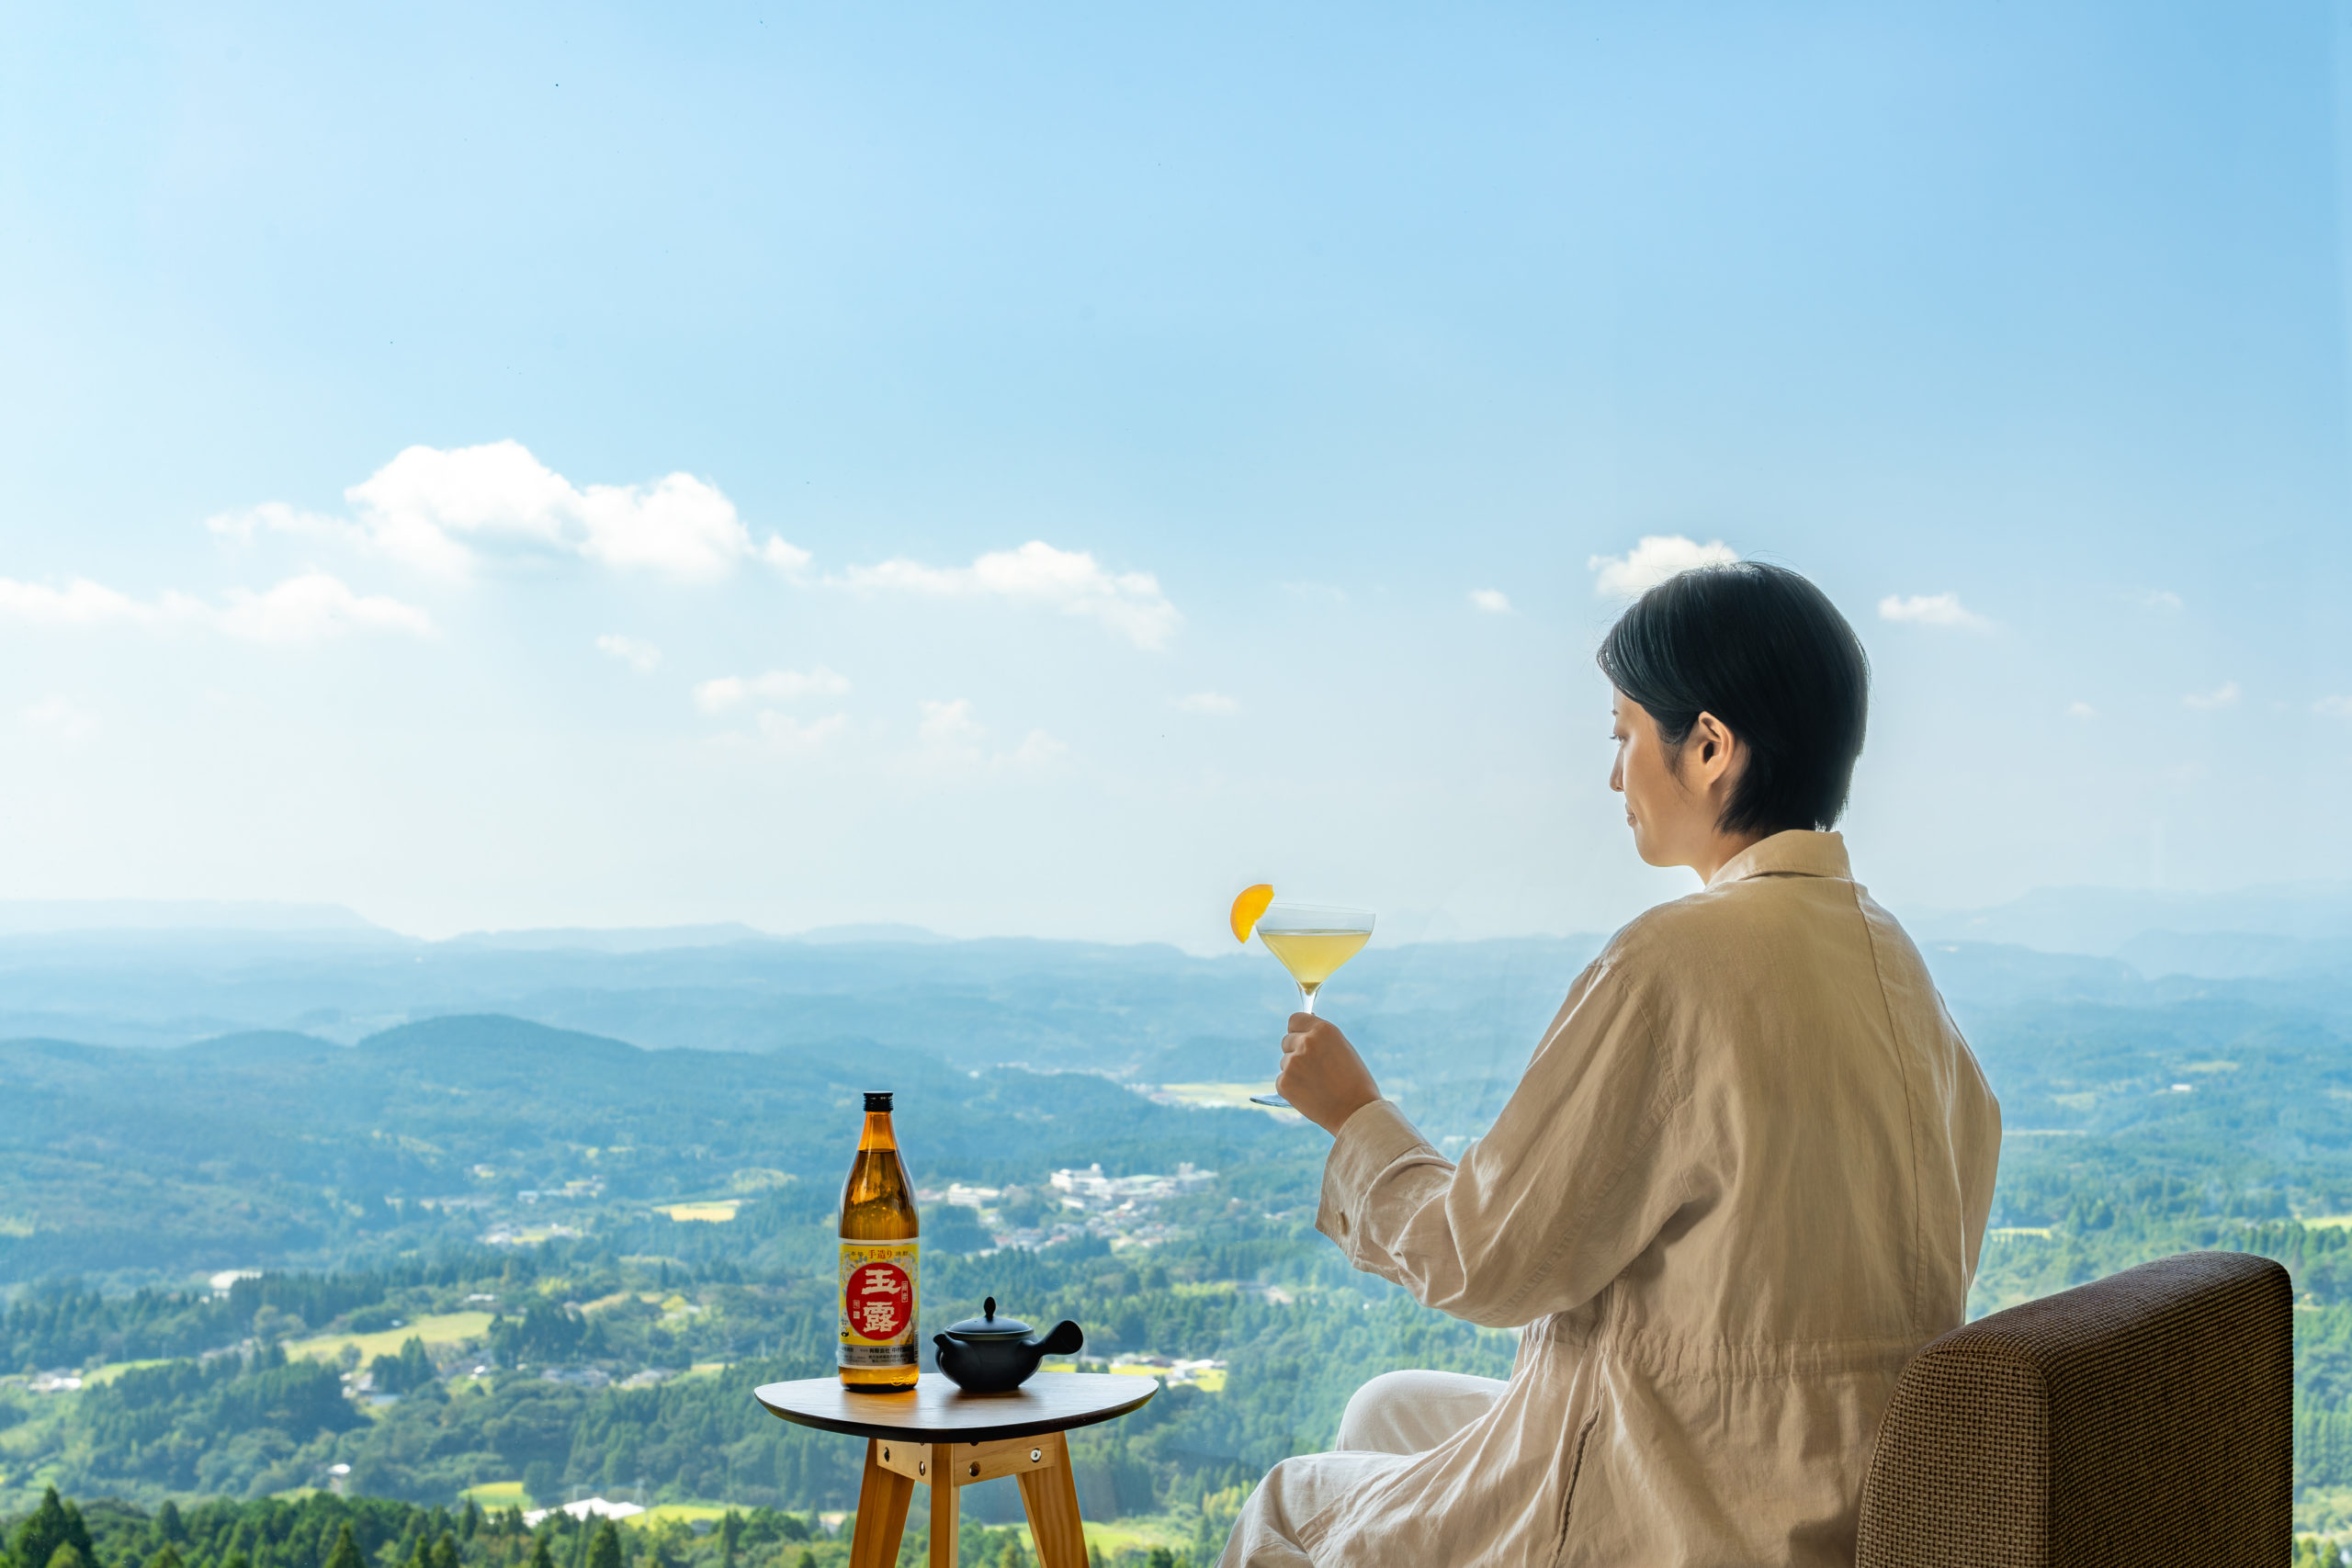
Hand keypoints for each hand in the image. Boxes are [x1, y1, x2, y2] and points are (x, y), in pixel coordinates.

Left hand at [1275, 1013, 1380, 1135]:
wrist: (1355, 1111)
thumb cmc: (1355, 1080)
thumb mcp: (1342, 1048)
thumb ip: (1321, 1037)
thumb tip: (1304, 1026)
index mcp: (1323, 1030)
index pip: (1295, 1019)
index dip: (1299, 1030)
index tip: (1302, 1038)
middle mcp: (1305, 1042)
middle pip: (1287, 1040)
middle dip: (1296, 1051)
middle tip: (1315, 1068)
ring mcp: (1292, 1063)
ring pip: (1285, 1062)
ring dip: (1295, 1070)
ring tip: (1317, 1084)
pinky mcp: (1284, 1083)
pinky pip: (1282, 1080)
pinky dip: (1292, 1087)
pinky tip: (1310, 1094)